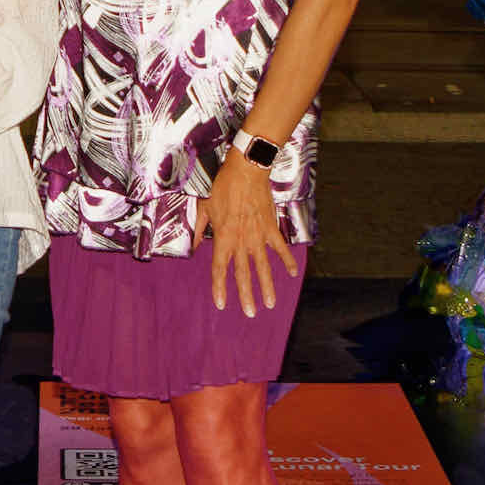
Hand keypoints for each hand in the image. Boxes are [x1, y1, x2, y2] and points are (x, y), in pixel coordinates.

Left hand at [193, 150, 290, 319]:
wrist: (246, 171)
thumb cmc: (223, 187)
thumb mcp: (204, 208)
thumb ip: (198, 230)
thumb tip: (193, 246)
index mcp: (223, 238)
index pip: (220, 268)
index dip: (219, 287)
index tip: (221, 303)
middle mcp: (241, 241)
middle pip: (243, 273)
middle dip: (246, 295)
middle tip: (250, 313)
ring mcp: (258, 236)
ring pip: (263, 266)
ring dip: (267, 286)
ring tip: (271, 303)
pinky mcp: (271, 228)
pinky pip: (280, 248)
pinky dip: (286, 260)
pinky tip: (291, 273)